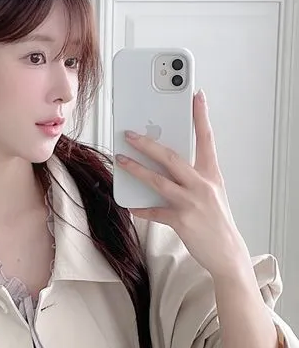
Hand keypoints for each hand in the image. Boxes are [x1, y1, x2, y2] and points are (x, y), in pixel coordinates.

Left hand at [116, 90, 249, 278]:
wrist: (227, 252)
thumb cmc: (216, 220)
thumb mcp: (211, 192)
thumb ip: (193, 176)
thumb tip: (166, 164)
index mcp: (211, 174)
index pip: (206, 139)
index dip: (201, 116)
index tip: (197, 95)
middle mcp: (202, 185)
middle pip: (172, 157)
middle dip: (148, 143)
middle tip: (130, 133)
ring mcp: (192, 203)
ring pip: (158, 181)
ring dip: (136, 169)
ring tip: (120, 160)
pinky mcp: (182, 221)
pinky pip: (155, 212)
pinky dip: (141, 208)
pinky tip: (130, 205)